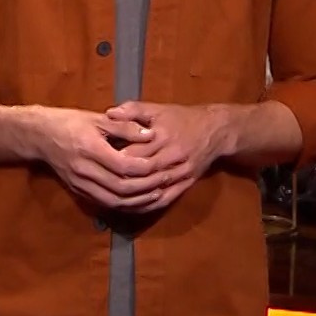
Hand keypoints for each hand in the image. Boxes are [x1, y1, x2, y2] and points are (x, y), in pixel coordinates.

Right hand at [28, 107, 167, 210]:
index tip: (161, 164)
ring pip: (114, 200)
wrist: (40, 136)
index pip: (122, 165)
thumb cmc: (69, 122)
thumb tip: (151, 134)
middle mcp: (84, 170)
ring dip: (138, 201)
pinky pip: (105, 203)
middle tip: (166, 181)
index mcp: (89, 148)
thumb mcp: (97, 118)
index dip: (144, 168)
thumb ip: (124, 126)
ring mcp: (80, 183)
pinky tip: (138, 201)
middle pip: (120, 187)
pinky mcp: (79, 191)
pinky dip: (125, 205)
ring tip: (157, 194)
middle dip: (146, 187)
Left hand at [104, 102, 229, 212]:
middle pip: (143, 173)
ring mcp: (182, 172)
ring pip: (154, 188)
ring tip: (112, 196)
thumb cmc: (182, 118)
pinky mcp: (187, 183)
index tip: (99, 162)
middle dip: (122, 179)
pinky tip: (134, 207)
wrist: (216, 130)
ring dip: (134, 195)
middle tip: (101, 182)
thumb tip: (109, 113)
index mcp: (163, 136)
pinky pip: (167, 198)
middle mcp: (173, 156)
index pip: (135, 152)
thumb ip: (132, 110)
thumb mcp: (157, 109)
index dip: (115, 159)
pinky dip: (150, 204)